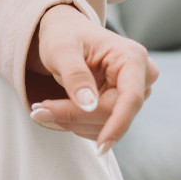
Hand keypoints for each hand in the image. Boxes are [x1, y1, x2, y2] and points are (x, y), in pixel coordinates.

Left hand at [25, 5, 158, 155]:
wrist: (66, 33)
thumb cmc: (65, 35)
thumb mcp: (62, 49)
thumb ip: (75, 75)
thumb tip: (89, 105)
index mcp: (131, 57)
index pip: (132, 98)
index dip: (118, 124)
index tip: (101, 147)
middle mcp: (141, 75)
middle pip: (114, 114)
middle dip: (76, 117)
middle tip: (39, 111)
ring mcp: (135, 92)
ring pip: (108, 125)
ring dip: (75, 122)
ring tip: (48, 106)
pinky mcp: (123, 104)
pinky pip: (103, 127)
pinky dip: (79, 123)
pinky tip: (64, 107)